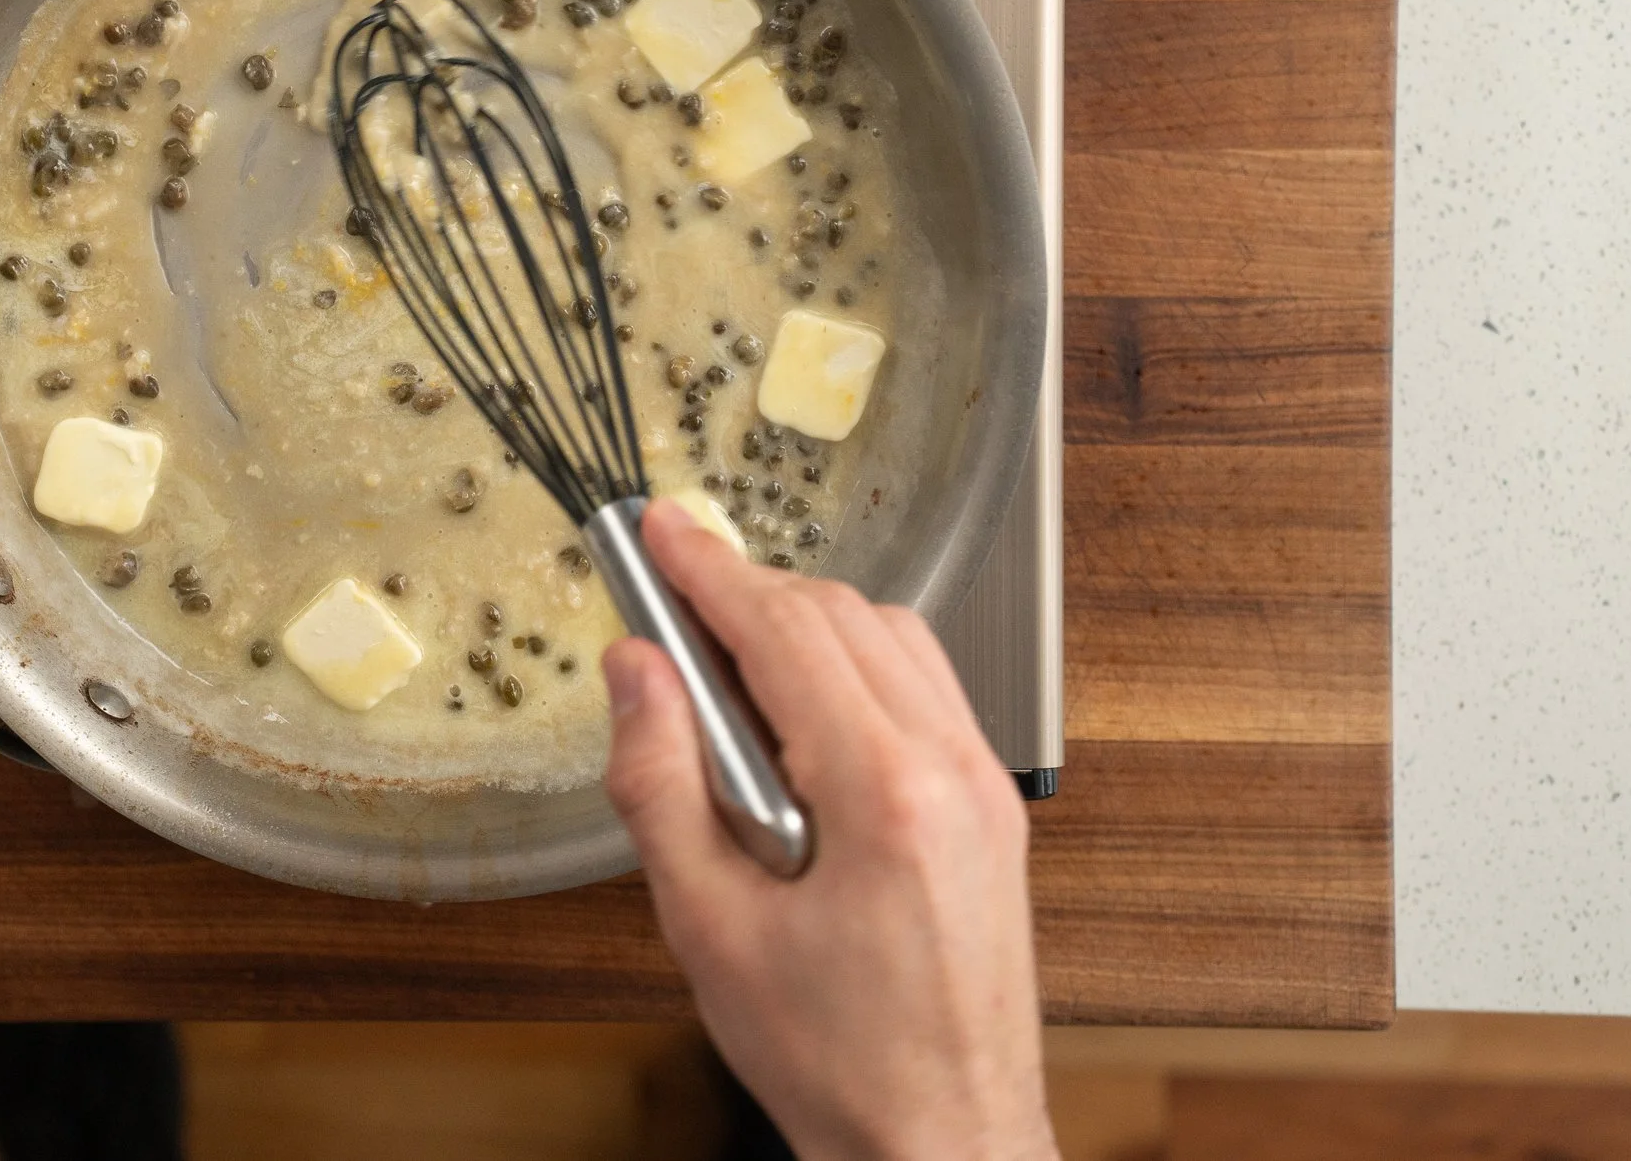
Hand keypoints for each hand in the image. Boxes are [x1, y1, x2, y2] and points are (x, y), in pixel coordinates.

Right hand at [604, 500, 1056, 1160]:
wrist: (941, 1143)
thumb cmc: (838, 1062)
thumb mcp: (708, 929)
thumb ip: (660, 784)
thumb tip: (637, 674)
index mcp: (883, 793)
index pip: (786, 629)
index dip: (710, 568)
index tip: (658, 530)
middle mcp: (952, 770)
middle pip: (843, 615)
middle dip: (749, 590)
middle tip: (668, 594)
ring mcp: (984, 785)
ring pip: (893, 637)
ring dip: (805, 621)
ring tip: (722, 658)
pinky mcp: (992, 808)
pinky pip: (925, 686)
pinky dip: (855, 663)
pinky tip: (797, 709)